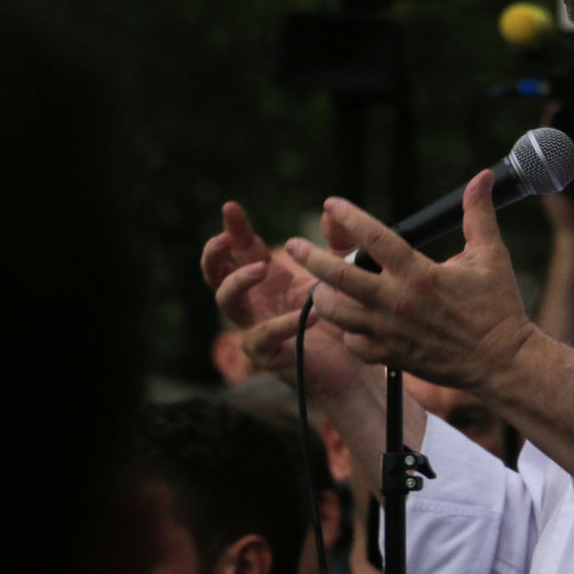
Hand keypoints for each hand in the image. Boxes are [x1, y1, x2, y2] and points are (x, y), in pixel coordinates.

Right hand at [200, 202, 363, 397]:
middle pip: (218, 274)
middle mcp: (258, 301)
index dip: (235, 229)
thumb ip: (338, 242)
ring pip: (227, 302)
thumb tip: (329, 209)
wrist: (358, 367)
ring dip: (239, 281)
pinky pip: (260, 337)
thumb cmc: (345, 318)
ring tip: (263, 267)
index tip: (231, 207)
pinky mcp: (268, 354)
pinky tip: (308, 315)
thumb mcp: (345, 272)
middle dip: (215, 253)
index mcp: (271, 279)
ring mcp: (258, 326)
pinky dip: (281, 324)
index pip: (243, 249)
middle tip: (226, 238)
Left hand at [285, 170, 536, 393]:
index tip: (331, 203)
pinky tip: (348, 321)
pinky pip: (353, 342)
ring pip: (336, 313)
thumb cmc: (498, 306)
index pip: (375, 239)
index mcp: (420, 274)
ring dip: (322, 296)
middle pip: (339, 277)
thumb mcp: (490, 255)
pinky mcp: (391, 356)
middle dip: (311, 257)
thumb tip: (482, 176)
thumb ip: (477, 214)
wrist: (501, 362)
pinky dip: (346, 330)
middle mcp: (398, 302)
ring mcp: (390, 332)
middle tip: (293, 245)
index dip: (350, 217)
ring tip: (317, 285)